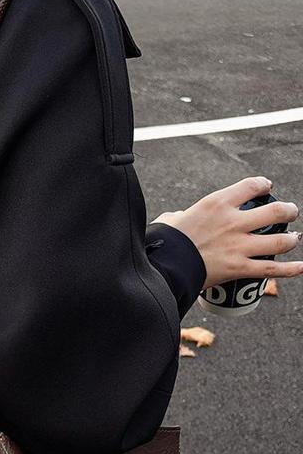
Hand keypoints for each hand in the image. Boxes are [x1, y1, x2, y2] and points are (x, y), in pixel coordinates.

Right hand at [152, 176, 302, 289]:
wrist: (165, 266)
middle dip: (288, 211)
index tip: (266, 187)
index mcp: (217, 203)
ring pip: (278, 240)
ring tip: (294, 238)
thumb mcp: (171, 220)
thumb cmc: (164, 242)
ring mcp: (239, 246)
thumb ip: (180, 217)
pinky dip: (290, 269)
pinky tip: (301, 267)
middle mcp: (234, 222)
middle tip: (291, 213)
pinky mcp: (239, 268)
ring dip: (291, 239)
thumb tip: (178, 219)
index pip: (251, 185)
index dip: (263, 184)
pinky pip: (271, 269)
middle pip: (275, 211)